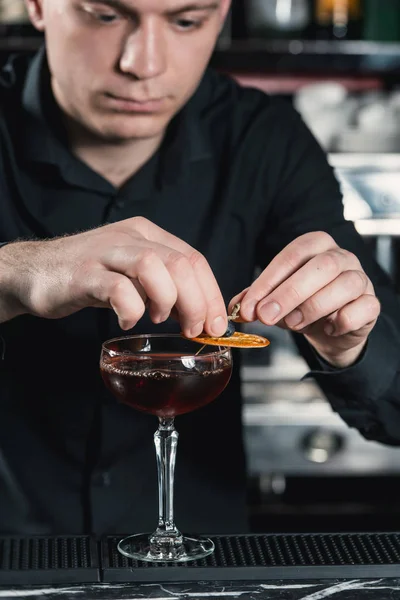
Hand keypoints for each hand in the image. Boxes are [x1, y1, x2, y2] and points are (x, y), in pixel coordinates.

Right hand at [0, 217, 227, 337]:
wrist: (33, 271)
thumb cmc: (88, 277)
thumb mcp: (131, 277)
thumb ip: (162, 289)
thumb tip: (198, 316)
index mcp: (146, 235)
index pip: (193, 258)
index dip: (212, 294)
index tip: (217, 325)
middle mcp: (130, 237)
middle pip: (180, 263)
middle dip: (197, 302)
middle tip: (194, 329)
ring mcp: (105, 252)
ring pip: (153, 266)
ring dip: (167, 300)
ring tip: (157, 319)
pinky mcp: (83, 273)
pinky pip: (118, 289)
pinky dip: (131, 310)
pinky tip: (127, 321)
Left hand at [229, 232, 380, 367]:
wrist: (332, 330)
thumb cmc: (303, 306)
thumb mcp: (275, 299)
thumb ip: (256, 299)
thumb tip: (237, 307)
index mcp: (316, 245)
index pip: (292, 255)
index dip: (268, 281)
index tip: (249, 306)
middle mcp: (342, 257)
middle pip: (320, 266)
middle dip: (289, 293)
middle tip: (266, 316)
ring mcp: (361, 278)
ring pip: (345, 284)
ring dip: (313, 307)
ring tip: (292, 324)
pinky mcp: (372, 303)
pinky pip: (363, 308)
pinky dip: (343, 320)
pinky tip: (328, 328)